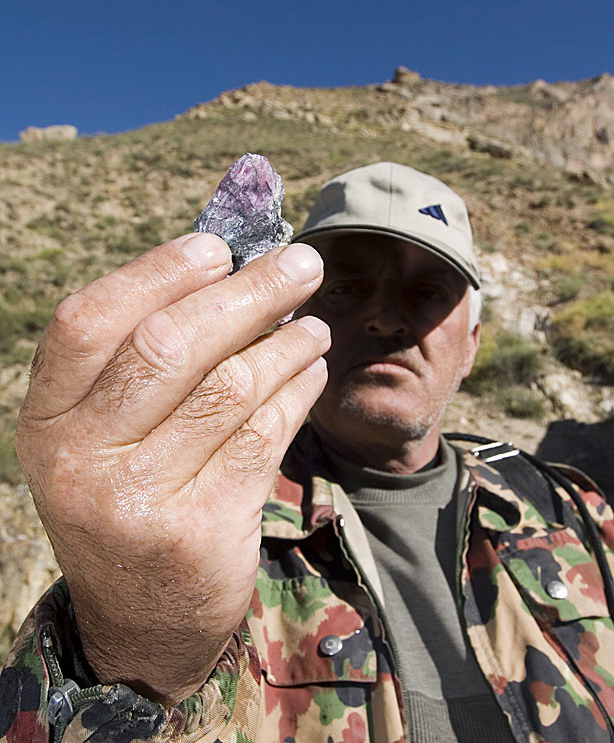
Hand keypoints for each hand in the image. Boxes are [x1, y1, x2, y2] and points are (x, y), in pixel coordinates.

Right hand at [15, 233, 328, 704]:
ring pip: (231, 388)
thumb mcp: (109, 435)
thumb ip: (146, 358)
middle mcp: (80, 459)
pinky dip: (298, 392)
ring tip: (314, 325)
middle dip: (250, 293)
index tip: (218, 247)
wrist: (143, 618)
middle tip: (303, 263)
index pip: (89, 321)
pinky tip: (313, 372)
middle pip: (170, 346)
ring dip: (287, 344)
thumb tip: (229, 267)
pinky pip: (266, 435)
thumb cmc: (134, 496)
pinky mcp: (201, 530)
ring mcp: (138, 500)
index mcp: (48, 420)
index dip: (157, 273)